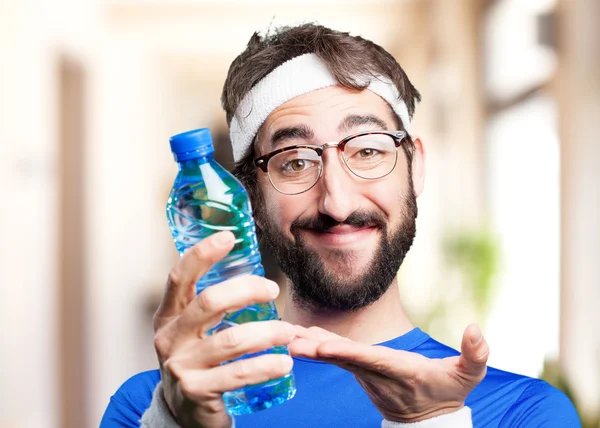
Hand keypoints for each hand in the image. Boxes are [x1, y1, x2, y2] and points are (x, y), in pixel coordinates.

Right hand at [153, 231, 295, 427]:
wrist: (184, 414)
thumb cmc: (198, 362)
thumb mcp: (192, 332)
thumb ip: (210, 307)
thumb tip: (253, 276)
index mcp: (169, 317)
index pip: (180, 278)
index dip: (202, 254)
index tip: (229, 237)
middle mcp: (169, 338)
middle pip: (209, 302)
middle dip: (246, 290)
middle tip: (273, 290)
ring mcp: (181, 366)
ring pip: (231, 339)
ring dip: (267, 332)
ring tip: (288, 332)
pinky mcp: (196, 391)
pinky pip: (238, 373)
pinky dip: (266, 366)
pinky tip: (284, 363)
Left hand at [290, 324, 488, 422]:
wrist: (429, 417)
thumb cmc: (450, 391)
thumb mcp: (470, 375)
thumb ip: (475, 354)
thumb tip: (476, 328)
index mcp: (402, 371)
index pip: (371, 360)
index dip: (347, 353)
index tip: (322, 348)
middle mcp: (379, 373)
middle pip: (344, 358)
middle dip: (317, 348)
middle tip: (290, 340)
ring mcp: (368, 373)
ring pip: (337, 357)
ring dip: (312, 345)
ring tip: (288, 334)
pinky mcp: (362, 370)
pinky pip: (338, 356)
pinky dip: (319, 344)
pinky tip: (303, 334)